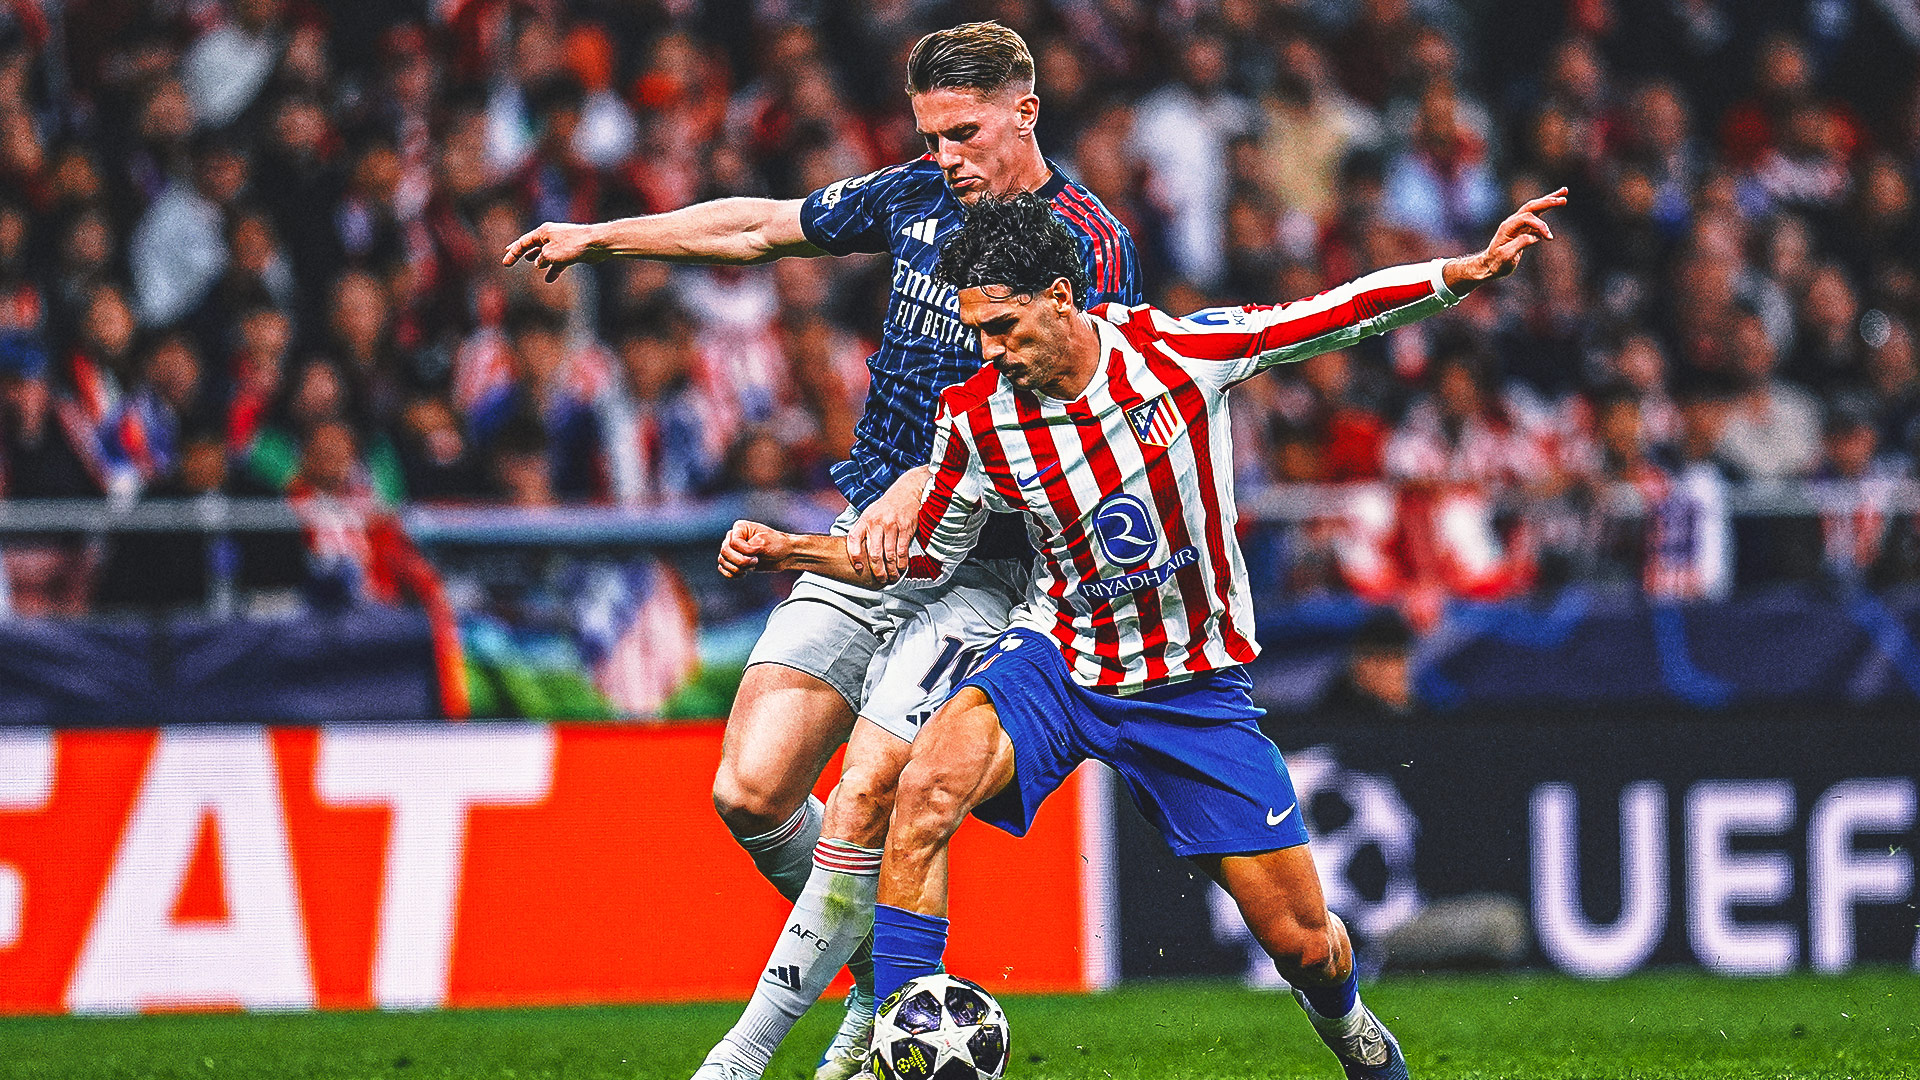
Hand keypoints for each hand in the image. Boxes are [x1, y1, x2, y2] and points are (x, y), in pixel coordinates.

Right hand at [502, 221, 608, 282]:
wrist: (596, 244)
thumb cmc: (572, 246)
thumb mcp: (550, 254)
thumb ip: (541, 259)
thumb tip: (538, 263)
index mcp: (543, 232)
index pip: (523, 242)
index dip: (513, 253)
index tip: (505, 263)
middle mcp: (551, 235)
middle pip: (533, 244)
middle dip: (522, 251)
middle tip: (511, 254)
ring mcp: (562, 243)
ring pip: (546, 253)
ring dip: (540, 260)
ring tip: (533, 266)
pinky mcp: (572, 251)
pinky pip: (558, 261)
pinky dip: (553, 269)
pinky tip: (549, 279)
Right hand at [717, 520, 791, 577]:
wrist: (784, 554)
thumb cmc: (777, 544)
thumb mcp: (764, 543)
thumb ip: (749, 548)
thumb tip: (736, 553)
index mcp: (740, 527)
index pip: (733, 542)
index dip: (745, 550)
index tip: (758, 551)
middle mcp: (733, 537)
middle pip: (725, 552)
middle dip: (740, 561)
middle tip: (755, 562)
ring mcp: (732, 549)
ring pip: (722, 561)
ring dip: (737, 568)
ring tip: (751, 567)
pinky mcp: (734, 561)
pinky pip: (723, 569)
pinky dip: (731, 574)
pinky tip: (743, 574)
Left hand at [846, 465, 927, 584]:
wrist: (908, 490)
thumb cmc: (887, 506)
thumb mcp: (870, 514)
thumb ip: (864, 531)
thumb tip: (858, 554)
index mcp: (865, 520)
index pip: (853, 539)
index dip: (854, 555)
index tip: (858, 567)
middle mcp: (877, 523)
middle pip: (874, 553)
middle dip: (877, 570)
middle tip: (880, 579)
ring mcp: (892, 525)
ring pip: (890, 555)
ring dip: (891, 570)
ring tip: (892, 577)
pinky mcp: (906, 528)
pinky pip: (902, 551)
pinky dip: (902, 563)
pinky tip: (902, 568)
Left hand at [1446, 188, 1567, 292]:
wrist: (1489, 265)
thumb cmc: (1496, 262)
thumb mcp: (1506, 256)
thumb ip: (1520, 244)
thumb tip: (1536, 237)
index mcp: (1508, 227)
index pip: (1527, 218)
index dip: (1540, 225)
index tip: (1549, 237)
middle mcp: (1513, 222)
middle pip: (1531, 207)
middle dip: (1548, 202)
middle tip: (1564, 199)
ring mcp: (1518, 223)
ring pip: (1535, 207)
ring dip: (1549, 200)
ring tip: (1565, 192)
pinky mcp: (1524, 227)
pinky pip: (1537, 215)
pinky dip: (1547, 208)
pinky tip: (1557, 202)